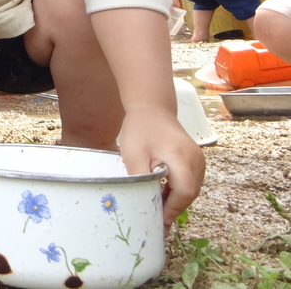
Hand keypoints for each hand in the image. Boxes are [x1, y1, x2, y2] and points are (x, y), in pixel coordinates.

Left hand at [117, 108, 204, 228]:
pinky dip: (178, 191)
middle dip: (174, 208)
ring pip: (191, 188)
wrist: (152, 109)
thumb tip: (145, 203)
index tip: (160, 220)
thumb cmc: (140, 130)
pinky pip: (190, 181)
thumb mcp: (133, 154)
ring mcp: (198, 159)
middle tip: (158, 222)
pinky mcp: (195, 159)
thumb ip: (141, 178)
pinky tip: (162, 195)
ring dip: (176, 200)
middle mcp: (195, 159)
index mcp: (181, 156)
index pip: (185, 190)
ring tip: (158, 210)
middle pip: (190, 192)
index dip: (173, 208)